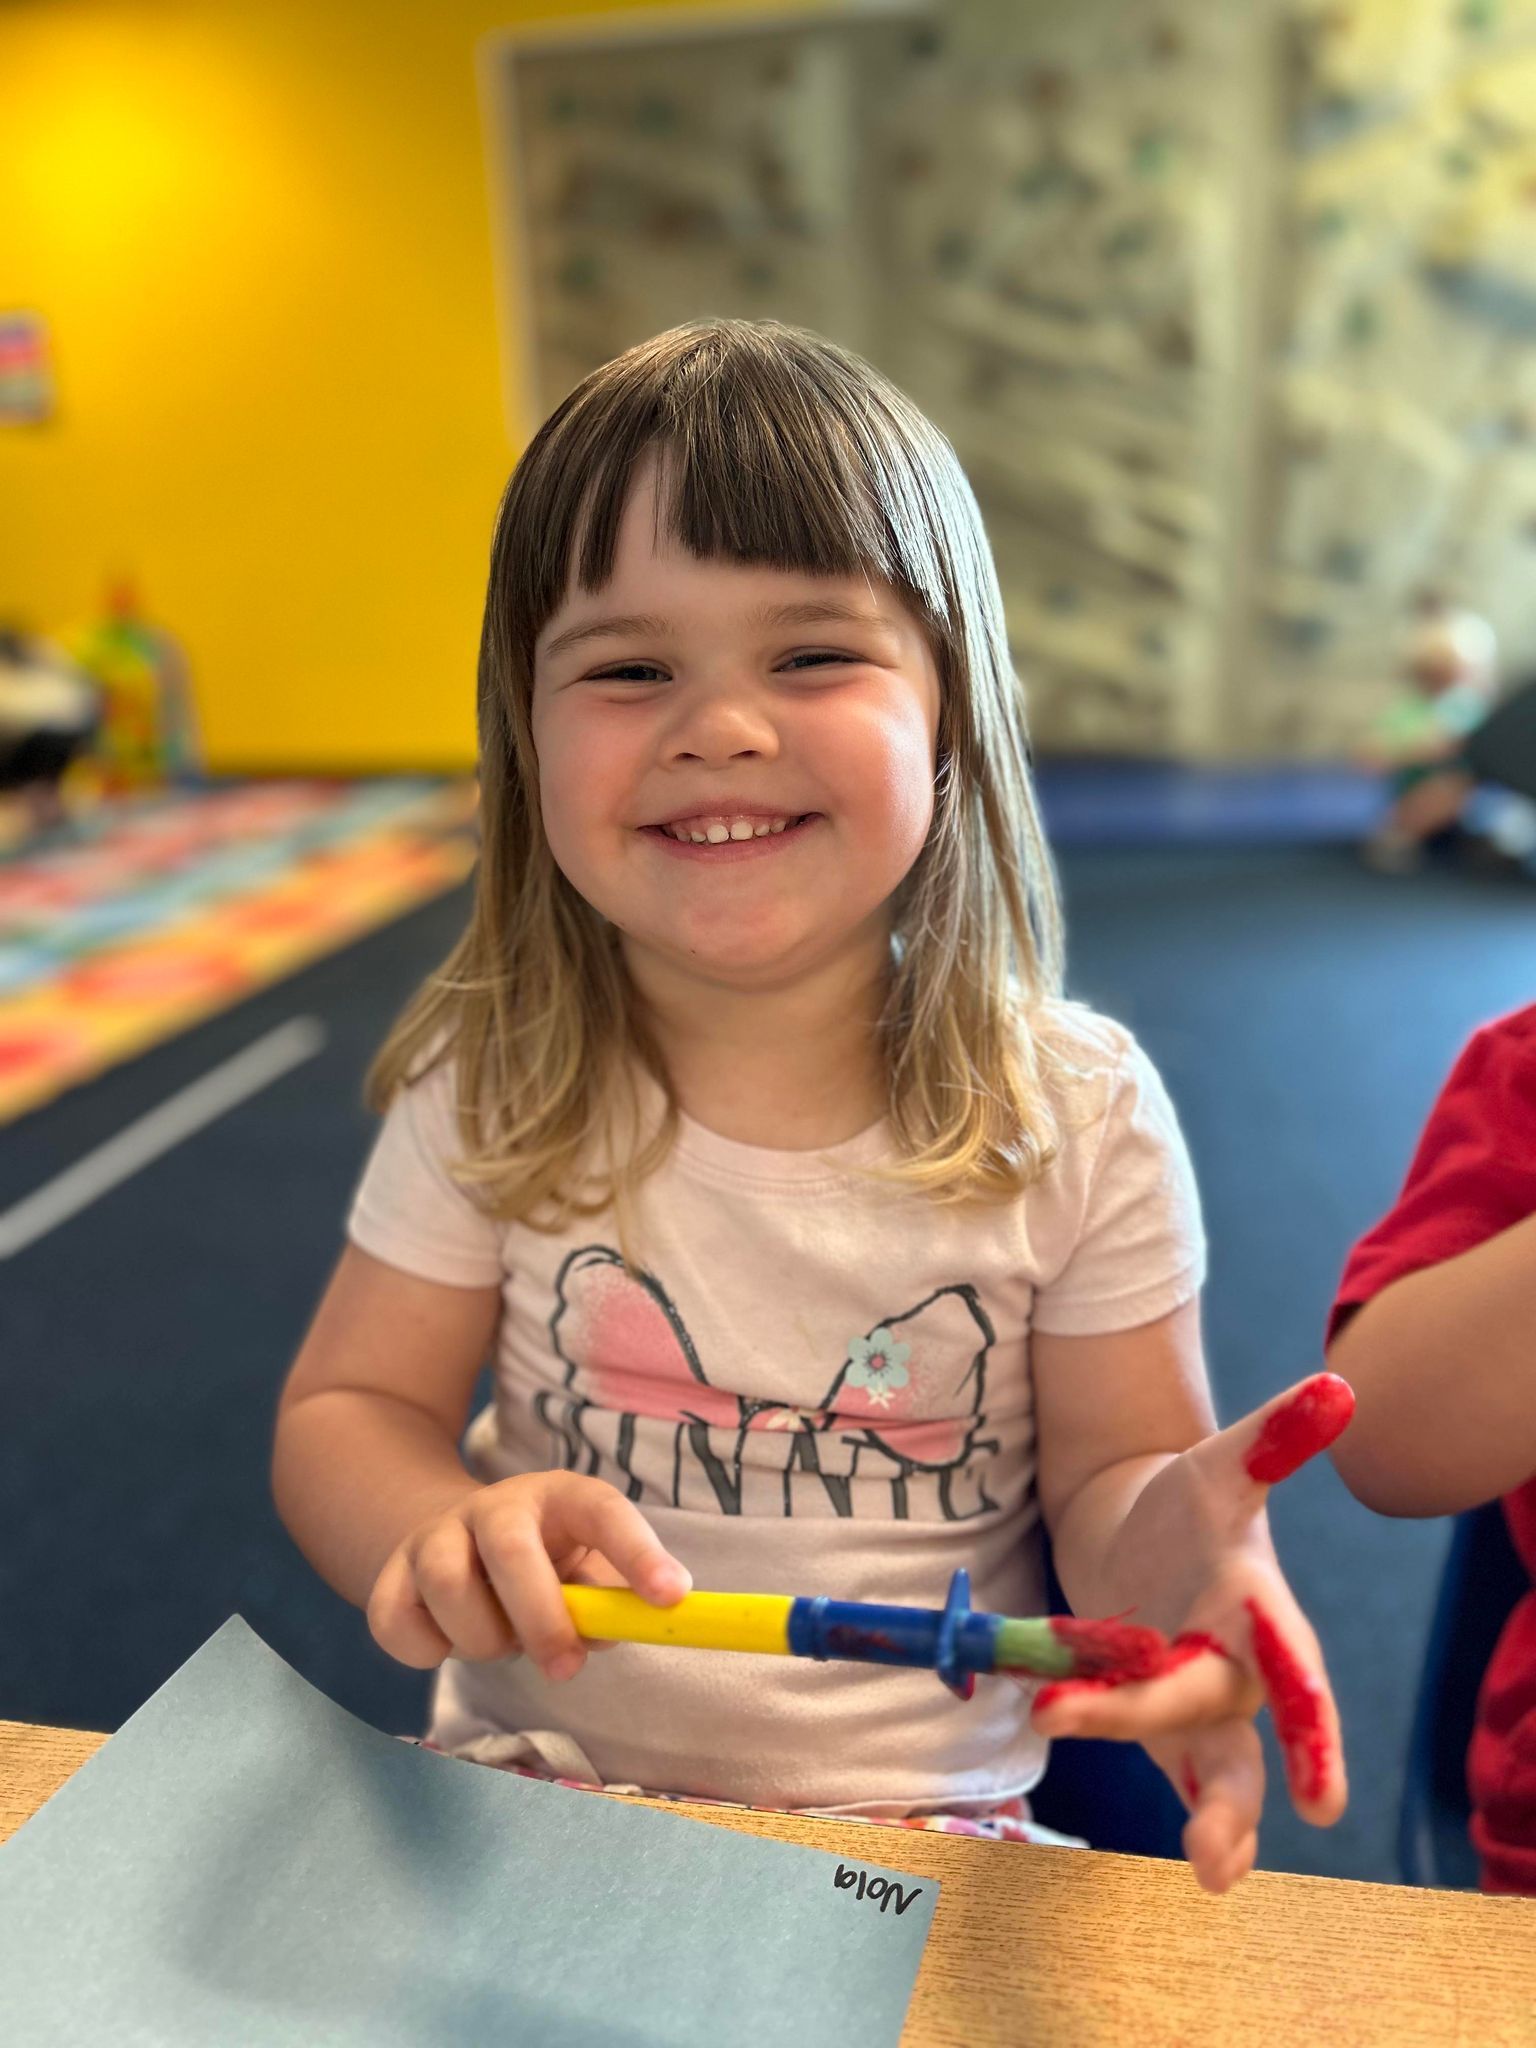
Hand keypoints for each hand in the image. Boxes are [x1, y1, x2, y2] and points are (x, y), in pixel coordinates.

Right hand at [367, 1470, 691, 1681]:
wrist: (450, 1541)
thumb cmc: (541, 1566)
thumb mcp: (584, 1572)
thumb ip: (606, 1602)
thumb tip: (611, 1632)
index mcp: (558, 1497)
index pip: (603, 1510)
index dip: (638, 1552)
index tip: (672, 1597)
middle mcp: (494, 1506)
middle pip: (510, 1548)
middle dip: (541, 1618)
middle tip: (565, 1667)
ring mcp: (436, 1536)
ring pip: (448, 1586)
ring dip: (482, 1638)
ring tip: (500, 1643)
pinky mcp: (391, 1576)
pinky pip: (399, 1624)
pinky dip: (428, 1650)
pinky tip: (449, 1640)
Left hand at [1029, 1373, 1353, 1892]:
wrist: (1144, 1527)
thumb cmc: (1190, 1503)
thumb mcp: (1220, 1465)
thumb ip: (1271, 1437)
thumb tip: (1336, 1389)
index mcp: (1257, 1613)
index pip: (1289, 1672)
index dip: (1309, 1732)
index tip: (1324, 1803)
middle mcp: (1236, 1673)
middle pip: (1223, 1729)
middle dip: (1220, 1790)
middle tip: (1203, 1842)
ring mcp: (1195, 1706)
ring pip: (1210, 1774)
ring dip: (1209, 1819)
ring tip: (1207, 1869)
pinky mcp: (1152, 1723)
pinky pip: (1160, 1767)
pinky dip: (1168, 1802)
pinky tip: (1190, 1857)